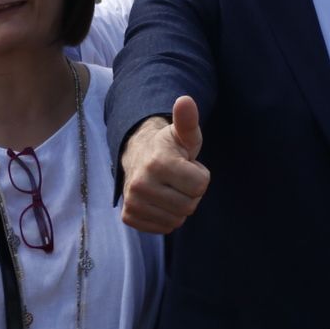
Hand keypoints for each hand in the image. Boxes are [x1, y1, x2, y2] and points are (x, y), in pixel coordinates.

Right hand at [120, 96, 210, 233]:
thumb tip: (185, 100)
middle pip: (190, 205)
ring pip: (177, 220)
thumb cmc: (169, 147)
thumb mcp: (183, 133)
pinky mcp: (128, 217)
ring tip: (170, 188)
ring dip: (180, 206)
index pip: (200, 186)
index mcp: (158, 163)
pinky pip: (163, 228)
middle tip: (179, 178)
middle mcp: (140, 184)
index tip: (188, 166)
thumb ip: (188, 120)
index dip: (200, 176)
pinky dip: (167, 217)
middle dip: (191, 192)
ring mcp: (132, 202)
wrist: (139, 157)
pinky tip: (160, 200)